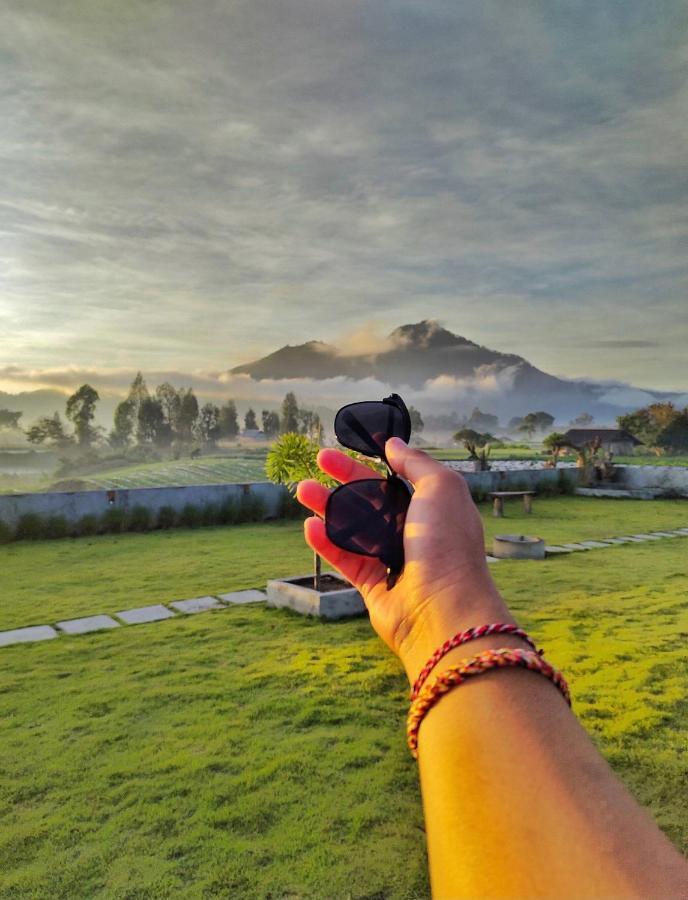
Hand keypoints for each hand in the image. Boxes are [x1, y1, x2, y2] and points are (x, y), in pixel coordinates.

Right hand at [297, 438, 514, 683]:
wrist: (442, 609)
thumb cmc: (447, 544)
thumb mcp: (442, 487)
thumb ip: (416, 462)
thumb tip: (392, 444)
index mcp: (433, 508)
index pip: (396, 480)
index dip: (373, 462)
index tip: (350, 448)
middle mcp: (414, 533)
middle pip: (371, 500)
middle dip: (345, 479)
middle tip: (319, 460)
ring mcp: (392, 560)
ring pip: (353, 528)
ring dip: (328, 507)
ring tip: (303, 490)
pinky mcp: (373, 586)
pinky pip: (346, 559)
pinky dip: (327, 543)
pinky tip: (310, 526)